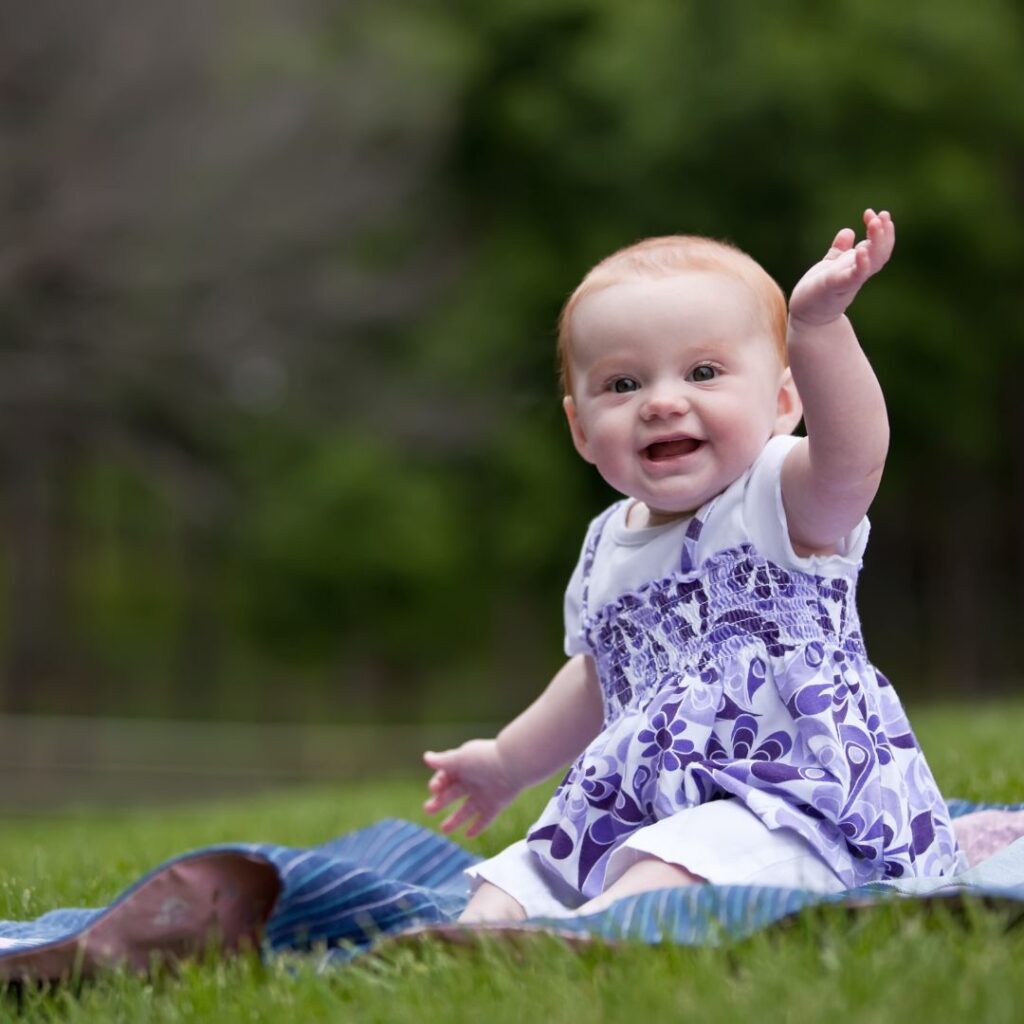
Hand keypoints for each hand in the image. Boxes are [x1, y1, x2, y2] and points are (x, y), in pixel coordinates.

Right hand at [422, 739, 519, 836]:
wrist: (513, 765)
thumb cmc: (483, 758)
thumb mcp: (460, 759)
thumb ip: (442, 761)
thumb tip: (426, 757)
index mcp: (464, 766)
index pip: (445, 777)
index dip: (438, 783)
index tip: (434, 788)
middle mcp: (473, 781)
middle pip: (453, 794)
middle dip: (440, 802)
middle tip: (428, 809)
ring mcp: (484, 794)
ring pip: (466, 810)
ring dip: (455, 820)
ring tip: (443, 829)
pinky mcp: (495, 805)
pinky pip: (485, 819)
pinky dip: (477, 827)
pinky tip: (468, 835)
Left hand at [788, 209, 894, 327]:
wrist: (807, 318)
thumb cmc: (818, 292)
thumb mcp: (829, 266)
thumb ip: (839, 251)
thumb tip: (848, 231)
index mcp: (857, 266)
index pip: (878, 247)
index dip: (881, 230)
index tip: (875, 212)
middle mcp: (857, 273)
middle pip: (880, 253)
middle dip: (884, 233)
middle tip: (882, 214)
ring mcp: (848, 281)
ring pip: (872, 262)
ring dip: (877, 243)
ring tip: (875, 224)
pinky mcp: (836, 288)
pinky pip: (854, 277)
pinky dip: (860, 264)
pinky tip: (861, 250)